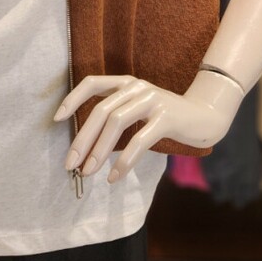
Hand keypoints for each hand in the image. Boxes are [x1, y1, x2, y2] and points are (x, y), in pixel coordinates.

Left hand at [53, 70, 243, 183]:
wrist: (205, 116)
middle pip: (101, 110)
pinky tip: (114, 177)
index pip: (92, 83)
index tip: (56, 119)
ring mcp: (153, 100)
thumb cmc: (166, 118)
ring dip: (99, 151)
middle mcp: (137, 87)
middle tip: (70, 163)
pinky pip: (140, 140)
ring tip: (88, 172)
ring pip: (117, 123)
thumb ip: (116, 118)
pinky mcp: (167, 117)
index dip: (72, 99)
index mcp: (126, 83)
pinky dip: (124, 161)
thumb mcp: (138, 111)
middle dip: (82, 138)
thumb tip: (87, 147)